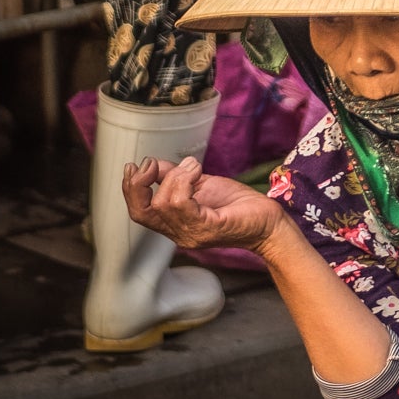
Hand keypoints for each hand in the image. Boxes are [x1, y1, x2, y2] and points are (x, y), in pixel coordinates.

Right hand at [121, 154, 283, 254]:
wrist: (268, 221)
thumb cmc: (238, 205)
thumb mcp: (200, 184)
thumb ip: (175, 177)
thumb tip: (153, 165)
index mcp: (174, 224)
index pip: (138, 213)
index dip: (130, 189)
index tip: (135, 166)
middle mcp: (179, 234)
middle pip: (141, 212)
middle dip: (139, 185)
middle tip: (152, 165)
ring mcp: (192, 234)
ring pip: (163, 204)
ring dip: (174, 176)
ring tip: (193, 167)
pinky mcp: (208, 228)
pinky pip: (182, 204)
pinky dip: (185, 180)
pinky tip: (197, 171)